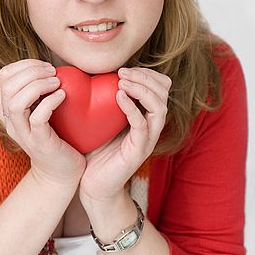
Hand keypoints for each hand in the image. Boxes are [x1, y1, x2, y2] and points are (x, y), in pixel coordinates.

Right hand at [0, 59, 85, 188]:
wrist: (61, 172)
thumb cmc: (56, 136)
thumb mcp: (43, 109)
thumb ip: (40, 90)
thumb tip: (52, 65)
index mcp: (9, 109)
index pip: (4, 75)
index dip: (25, 64)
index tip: (46, 66)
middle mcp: (10, 120)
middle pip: (7, 85)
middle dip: (32, 71)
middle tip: (53, 73)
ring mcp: (23, 133)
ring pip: (16, 102)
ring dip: (38, 85)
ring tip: (57, 83)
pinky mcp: (39, 143)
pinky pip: (37, 118)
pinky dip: (50, 102)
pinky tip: (62, 96)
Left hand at [79, 67, 171, 202]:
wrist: (93, 185)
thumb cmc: (95, 151)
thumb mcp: (100, 119)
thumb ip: (103, 99)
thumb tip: (91, 72)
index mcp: (145, 116)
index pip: (160, 87)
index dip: (147, 74)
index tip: (125, 69)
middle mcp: (151, 126)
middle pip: (164, 93)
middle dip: (145, 77)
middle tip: (123, 73)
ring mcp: (147, 139)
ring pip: (159, 107)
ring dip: (142, 89)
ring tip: (123, 82)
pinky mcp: (138, 151)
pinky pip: (142, 125)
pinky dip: (132, 108)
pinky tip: (119, 97)